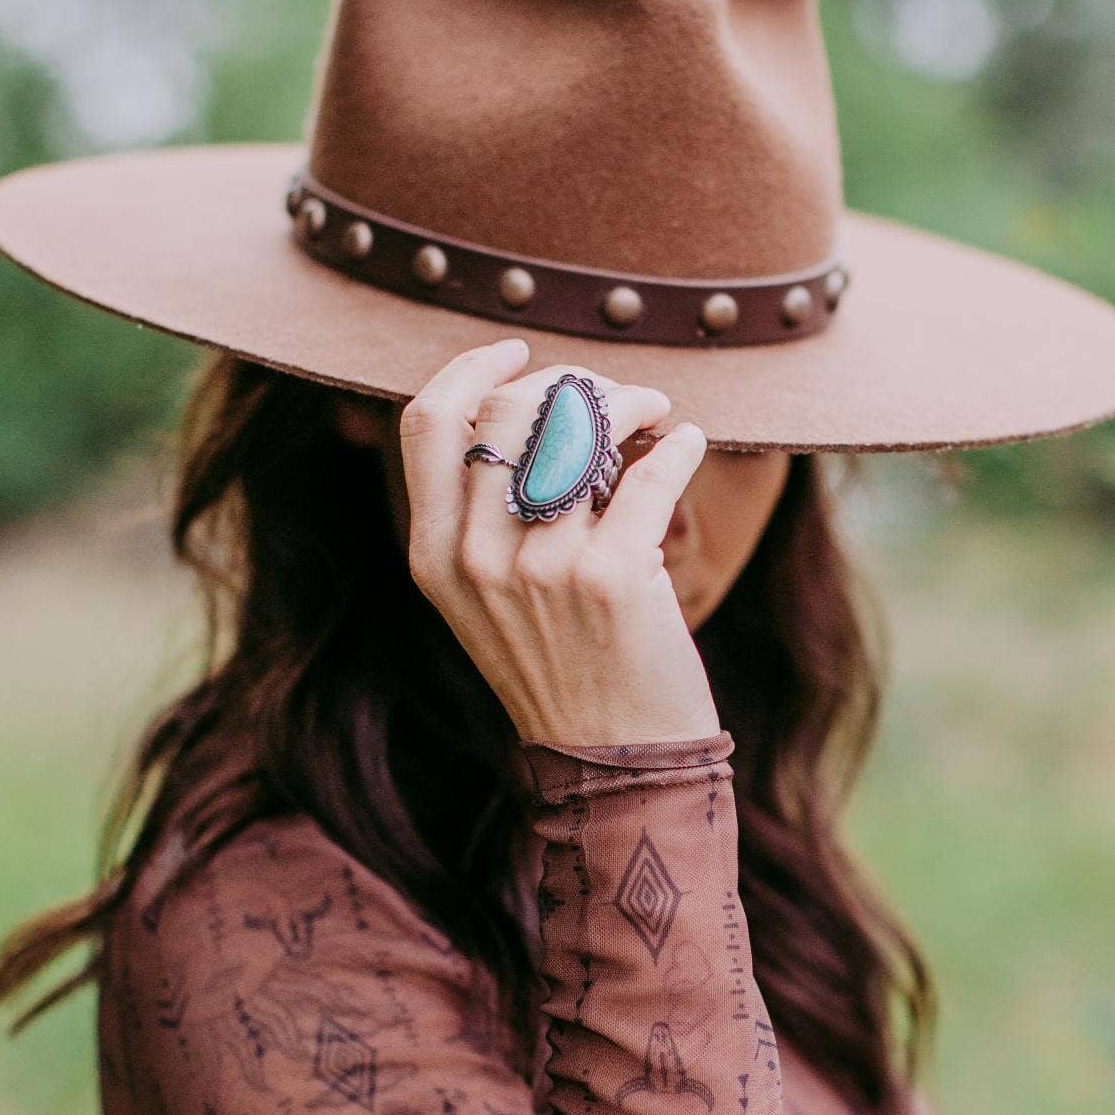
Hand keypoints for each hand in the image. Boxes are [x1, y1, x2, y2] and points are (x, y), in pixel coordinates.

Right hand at [399, 338, 719, 749]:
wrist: (613, 761)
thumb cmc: (560, 666)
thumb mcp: (486, 598)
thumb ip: (482, 514)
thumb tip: (531, 402)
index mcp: (435, 557)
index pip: (428, 423)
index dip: (474, 369)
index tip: (519, 353)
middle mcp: (478, 560)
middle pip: (509, 408)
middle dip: (570, 382)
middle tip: (613, 397)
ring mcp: (544, 569)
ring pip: (581, 427)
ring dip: (631, 402)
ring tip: (654, 416)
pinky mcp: (614, 577)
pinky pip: (652, 470)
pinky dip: (679, 443)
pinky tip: (686, 443)